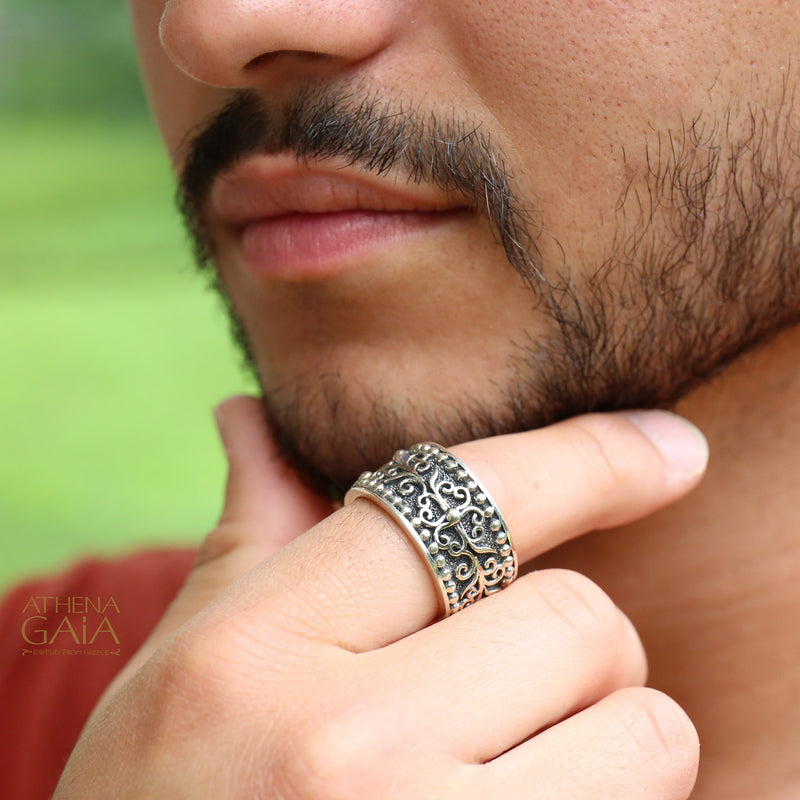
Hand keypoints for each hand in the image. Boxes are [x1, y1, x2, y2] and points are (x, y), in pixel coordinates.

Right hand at [55, 396, 706, 798]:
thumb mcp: (183, 662)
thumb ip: (250, 532)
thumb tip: (248, 414)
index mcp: (255, 650)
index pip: (463, 503)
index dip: (591, 459)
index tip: (669, 446)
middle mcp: (342, 747)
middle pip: (579, 621)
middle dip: (569, 646)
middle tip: (504, 688)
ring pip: (642, 734)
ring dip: (606, 739)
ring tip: (510, 771)